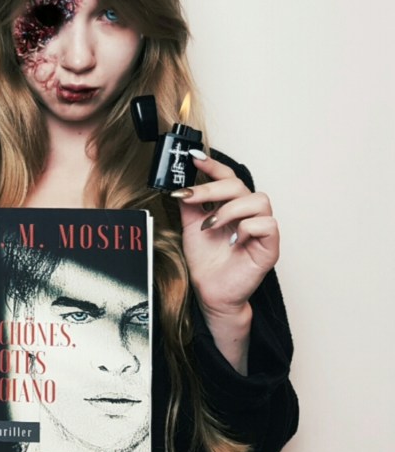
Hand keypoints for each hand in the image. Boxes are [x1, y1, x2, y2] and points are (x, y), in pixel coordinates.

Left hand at [173, 155, 278, 371]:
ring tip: (211, 225)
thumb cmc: (206, 261)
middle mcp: (248, 213)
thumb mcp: (190, 226)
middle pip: (239, 184)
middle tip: (191, 197)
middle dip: (212, 188)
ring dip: (230, 209)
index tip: (194, 159)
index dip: (213, 166)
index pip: (228, 177)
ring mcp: (261, 229)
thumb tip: (181, 183)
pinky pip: (267, 224)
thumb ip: (189, 205)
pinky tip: (233, 240)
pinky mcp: (270, 247)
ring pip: (258, 199)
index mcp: (232, 206)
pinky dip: (247, 228)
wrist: (209, 291)